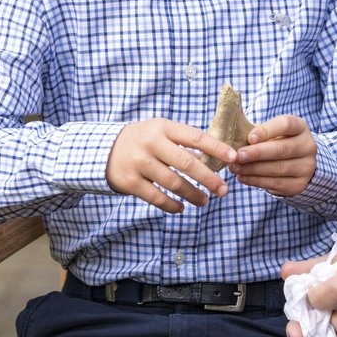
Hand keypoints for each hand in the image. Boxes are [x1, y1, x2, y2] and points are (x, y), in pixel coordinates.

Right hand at [106, 118, 228, 212]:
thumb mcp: (160, 131)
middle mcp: (153, 144)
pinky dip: (172, 205)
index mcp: (164, 127)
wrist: (103, 149)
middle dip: (209, 178)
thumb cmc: (142, 140)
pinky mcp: (131, 182)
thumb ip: (182, 142)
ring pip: (174, 183)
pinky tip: (181, 208)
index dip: (216, 148)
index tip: (233, 157)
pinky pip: (157, 197)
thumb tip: (214, 157)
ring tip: (205, 201)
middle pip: (187, 163)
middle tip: (223, 190)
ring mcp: (140, 163)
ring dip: (192, 194)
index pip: (196, 137)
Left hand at [228, 114, 316, 195]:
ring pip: (278, 169)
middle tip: (238, 156)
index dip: (267, 130)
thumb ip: (258, 130)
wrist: (299, 162)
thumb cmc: (278, 141)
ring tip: (235, 167)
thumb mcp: (274, 130)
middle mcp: (308, 146)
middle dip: (257, 153)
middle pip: (282, 149)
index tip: (250, 137)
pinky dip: (256, 181)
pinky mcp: (299, 184)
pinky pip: (276, 184)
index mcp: (300, 127)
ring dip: (253, 169)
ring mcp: (306, 167)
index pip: (286, 125)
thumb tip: (233, 132)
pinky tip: (243, 177)